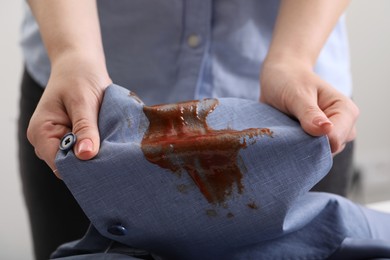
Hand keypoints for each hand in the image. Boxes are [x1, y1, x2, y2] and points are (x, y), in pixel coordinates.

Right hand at [27, 53, 111, 177]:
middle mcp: (46, 140)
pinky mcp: (71, 136)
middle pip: (69, 165)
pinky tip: (110, 141)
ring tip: (114, 146)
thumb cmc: (79, 77)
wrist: (81, 63)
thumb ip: (85, 128)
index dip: (82, 168)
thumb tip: (85, 155)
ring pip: (78, 159)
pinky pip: (84, 149)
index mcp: (41, 132)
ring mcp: (58, 139)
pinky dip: (97, 147)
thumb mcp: (84, 101)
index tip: (106, 164)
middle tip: (115, 156)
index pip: (60, 164)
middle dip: (91, 162)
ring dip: (96, 153)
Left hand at [260, 57, 358, 153]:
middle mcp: (342, 125)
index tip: (296, 131)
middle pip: (329, 150)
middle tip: (287, 129)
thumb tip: (326, 131)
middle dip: (307, 145)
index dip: (315, 141)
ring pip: (319, 155)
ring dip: (300, 147)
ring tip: (287, 129)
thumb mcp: (297, 93)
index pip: (336, 139)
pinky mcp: (315, 140)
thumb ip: (310, 113)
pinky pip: (309, 153)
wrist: (279, 76)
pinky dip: (296, 148)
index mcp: (345, 110)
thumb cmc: (290, 80)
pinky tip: (287, 136)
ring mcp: (329, 135)